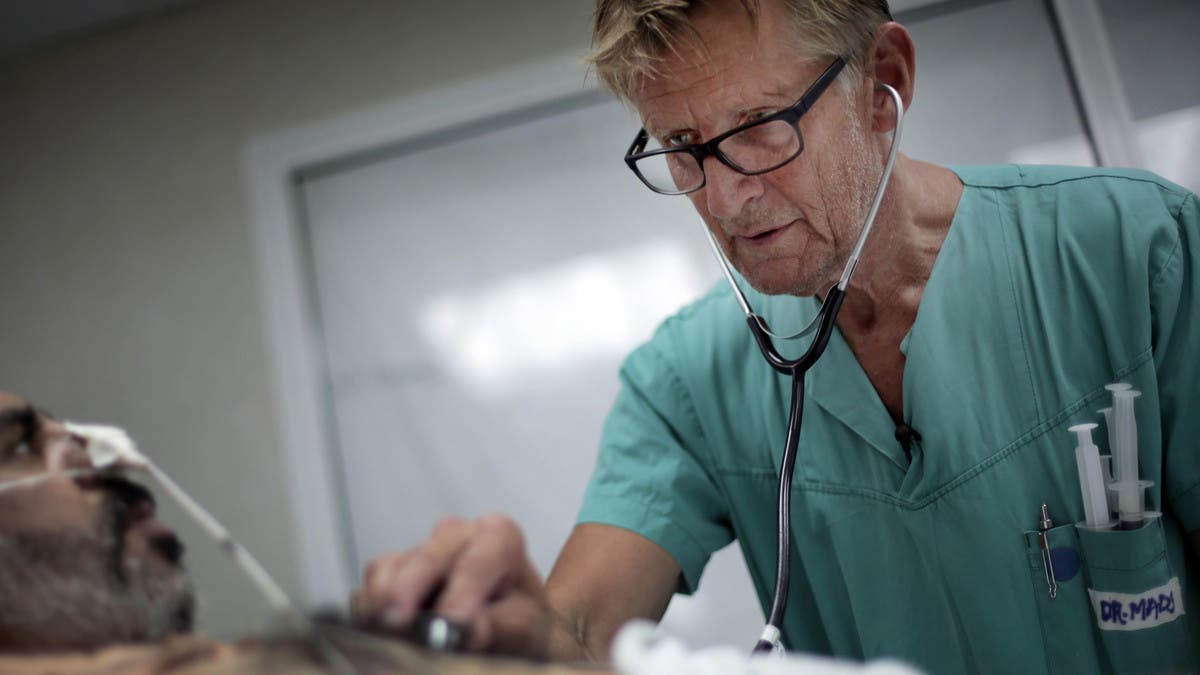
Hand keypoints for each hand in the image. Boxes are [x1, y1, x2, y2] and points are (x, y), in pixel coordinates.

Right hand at [351, 513, 553, 657]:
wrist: (505, 625)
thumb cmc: (518, 621)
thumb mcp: (524, 627)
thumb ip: (501, 626)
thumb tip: (471, 628)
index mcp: (499, 537)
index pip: (479, 559)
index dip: (463, 590)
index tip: (451, 620)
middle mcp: (458, 533)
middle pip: (429, 555)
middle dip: (410, 589)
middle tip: (398, 624)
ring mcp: (422, 548)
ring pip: (394, 566)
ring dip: (387, 601)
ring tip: (391, 633)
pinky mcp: (393, 568)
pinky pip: (373, 580)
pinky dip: (372, 605)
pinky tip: (383, 629)